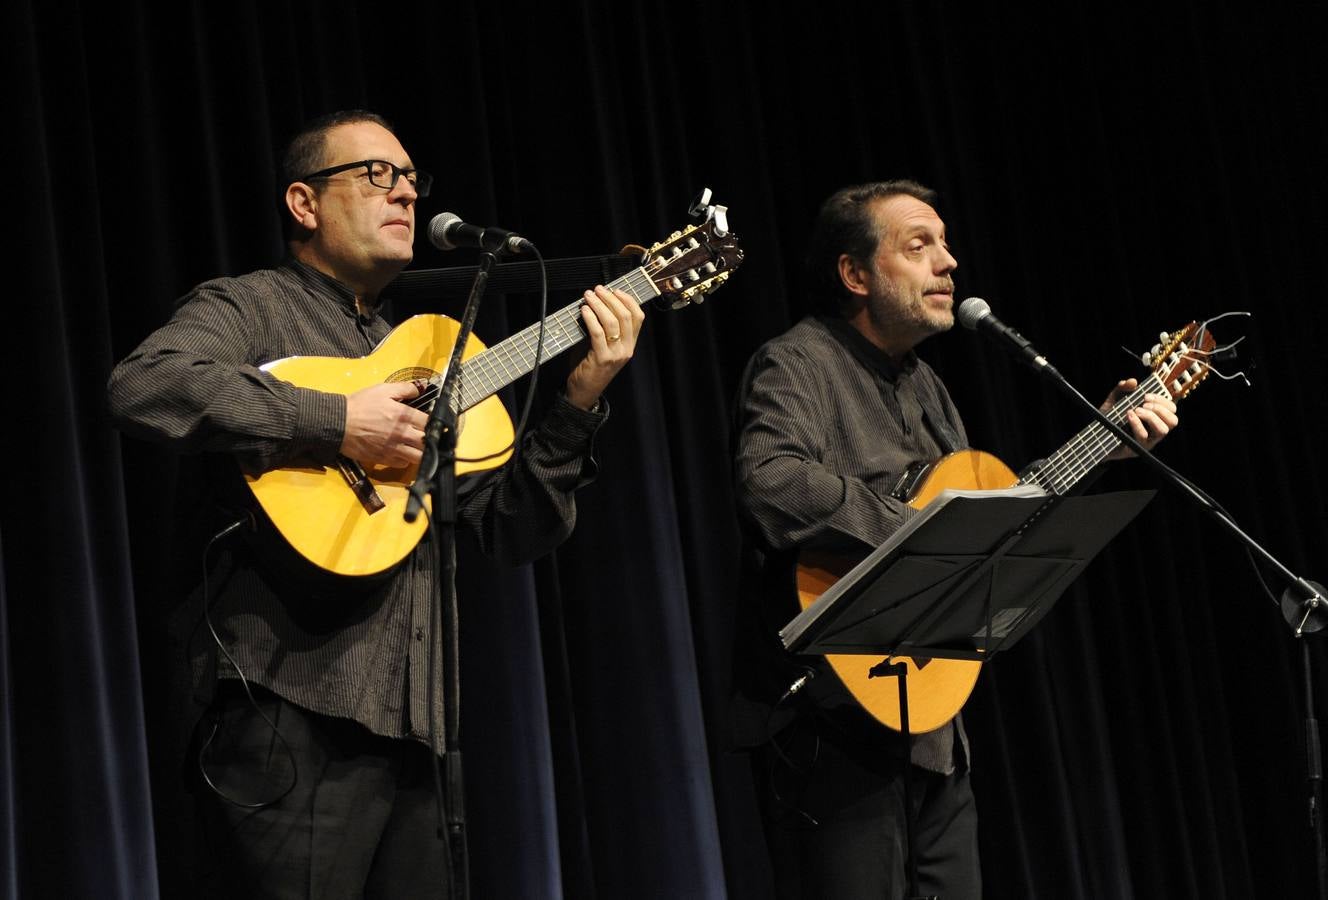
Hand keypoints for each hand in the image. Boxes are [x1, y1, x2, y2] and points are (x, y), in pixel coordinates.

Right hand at [340, 380, 428, 466]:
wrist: (338, 423)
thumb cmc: (359, 405)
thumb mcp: (383, 389)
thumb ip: (405, 388)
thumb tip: (421, 388)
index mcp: (404, 416)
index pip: (430, 423)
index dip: (434, 422)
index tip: (431, 422)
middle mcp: (402, 434)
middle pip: (428, 443)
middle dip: (430, 439)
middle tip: (427, 436)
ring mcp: (394, 449)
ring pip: (418, 457)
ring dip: (421, 452)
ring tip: (417, 447)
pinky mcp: (384, 459)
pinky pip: (403, 464)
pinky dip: (406, 460)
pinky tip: (403, 452)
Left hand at [565, 284, 644, 409]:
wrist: (584, 392)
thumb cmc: (590, 366)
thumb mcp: (602, 345)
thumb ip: (602, 327)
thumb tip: (594, 302)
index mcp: (630, 344)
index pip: (638, 317)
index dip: (628, 300)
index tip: (614, 290)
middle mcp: (626, 349)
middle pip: (625, 316)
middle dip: (610, 298)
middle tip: (597, 289)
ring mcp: (616, 355)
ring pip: (612, 322)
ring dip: (599, 305)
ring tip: (588, 296)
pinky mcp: (602, 359)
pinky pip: (598, 333)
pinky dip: (591, 318)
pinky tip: (584, 310)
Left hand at [1102, 378, 1178, 459]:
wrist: (1095, 435)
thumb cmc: (1109, 417)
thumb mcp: (1114, 400)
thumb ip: (1122, 388)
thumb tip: (1133, 381)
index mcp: (1155, 418)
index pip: (1171, 409)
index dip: (1163, 400)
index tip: (1146, 395)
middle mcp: (1154, 430)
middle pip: (1173, 421)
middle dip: (1160, 408)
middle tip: (1144, 403)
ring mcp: (1147, 441)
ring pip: (1163, 430)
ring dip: (1151, 417)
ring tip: (1137, 410)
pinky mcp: (1137, 448)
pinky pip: (1144, 437)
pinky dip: (1137, 424)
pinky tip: (1129, 415)